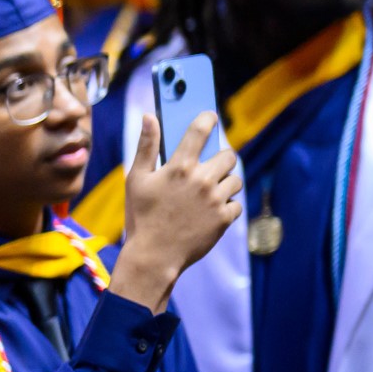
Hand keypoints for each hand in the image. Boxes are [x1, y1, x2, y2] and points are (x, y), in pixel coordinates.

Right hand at [112, 113, 241, 313]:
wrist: (154, 256)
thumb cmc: (141, 216)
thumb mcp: (136, 179)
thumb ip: (146, 146)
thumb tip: (149, 116)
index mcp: (179, 167)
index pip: (200, 131)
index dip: (207, 119)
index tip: (210, 116)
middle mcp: (201, 180)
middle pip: (228, 156)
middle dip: (221, 159)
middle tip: (210, 168)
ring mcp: (215, 200)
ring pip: (236, 180)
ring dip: (226, 183)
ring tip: (209, 193)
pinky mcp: (224, 218)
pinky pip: (236, 204)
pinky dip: (227, 206)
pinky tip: (210, 212)